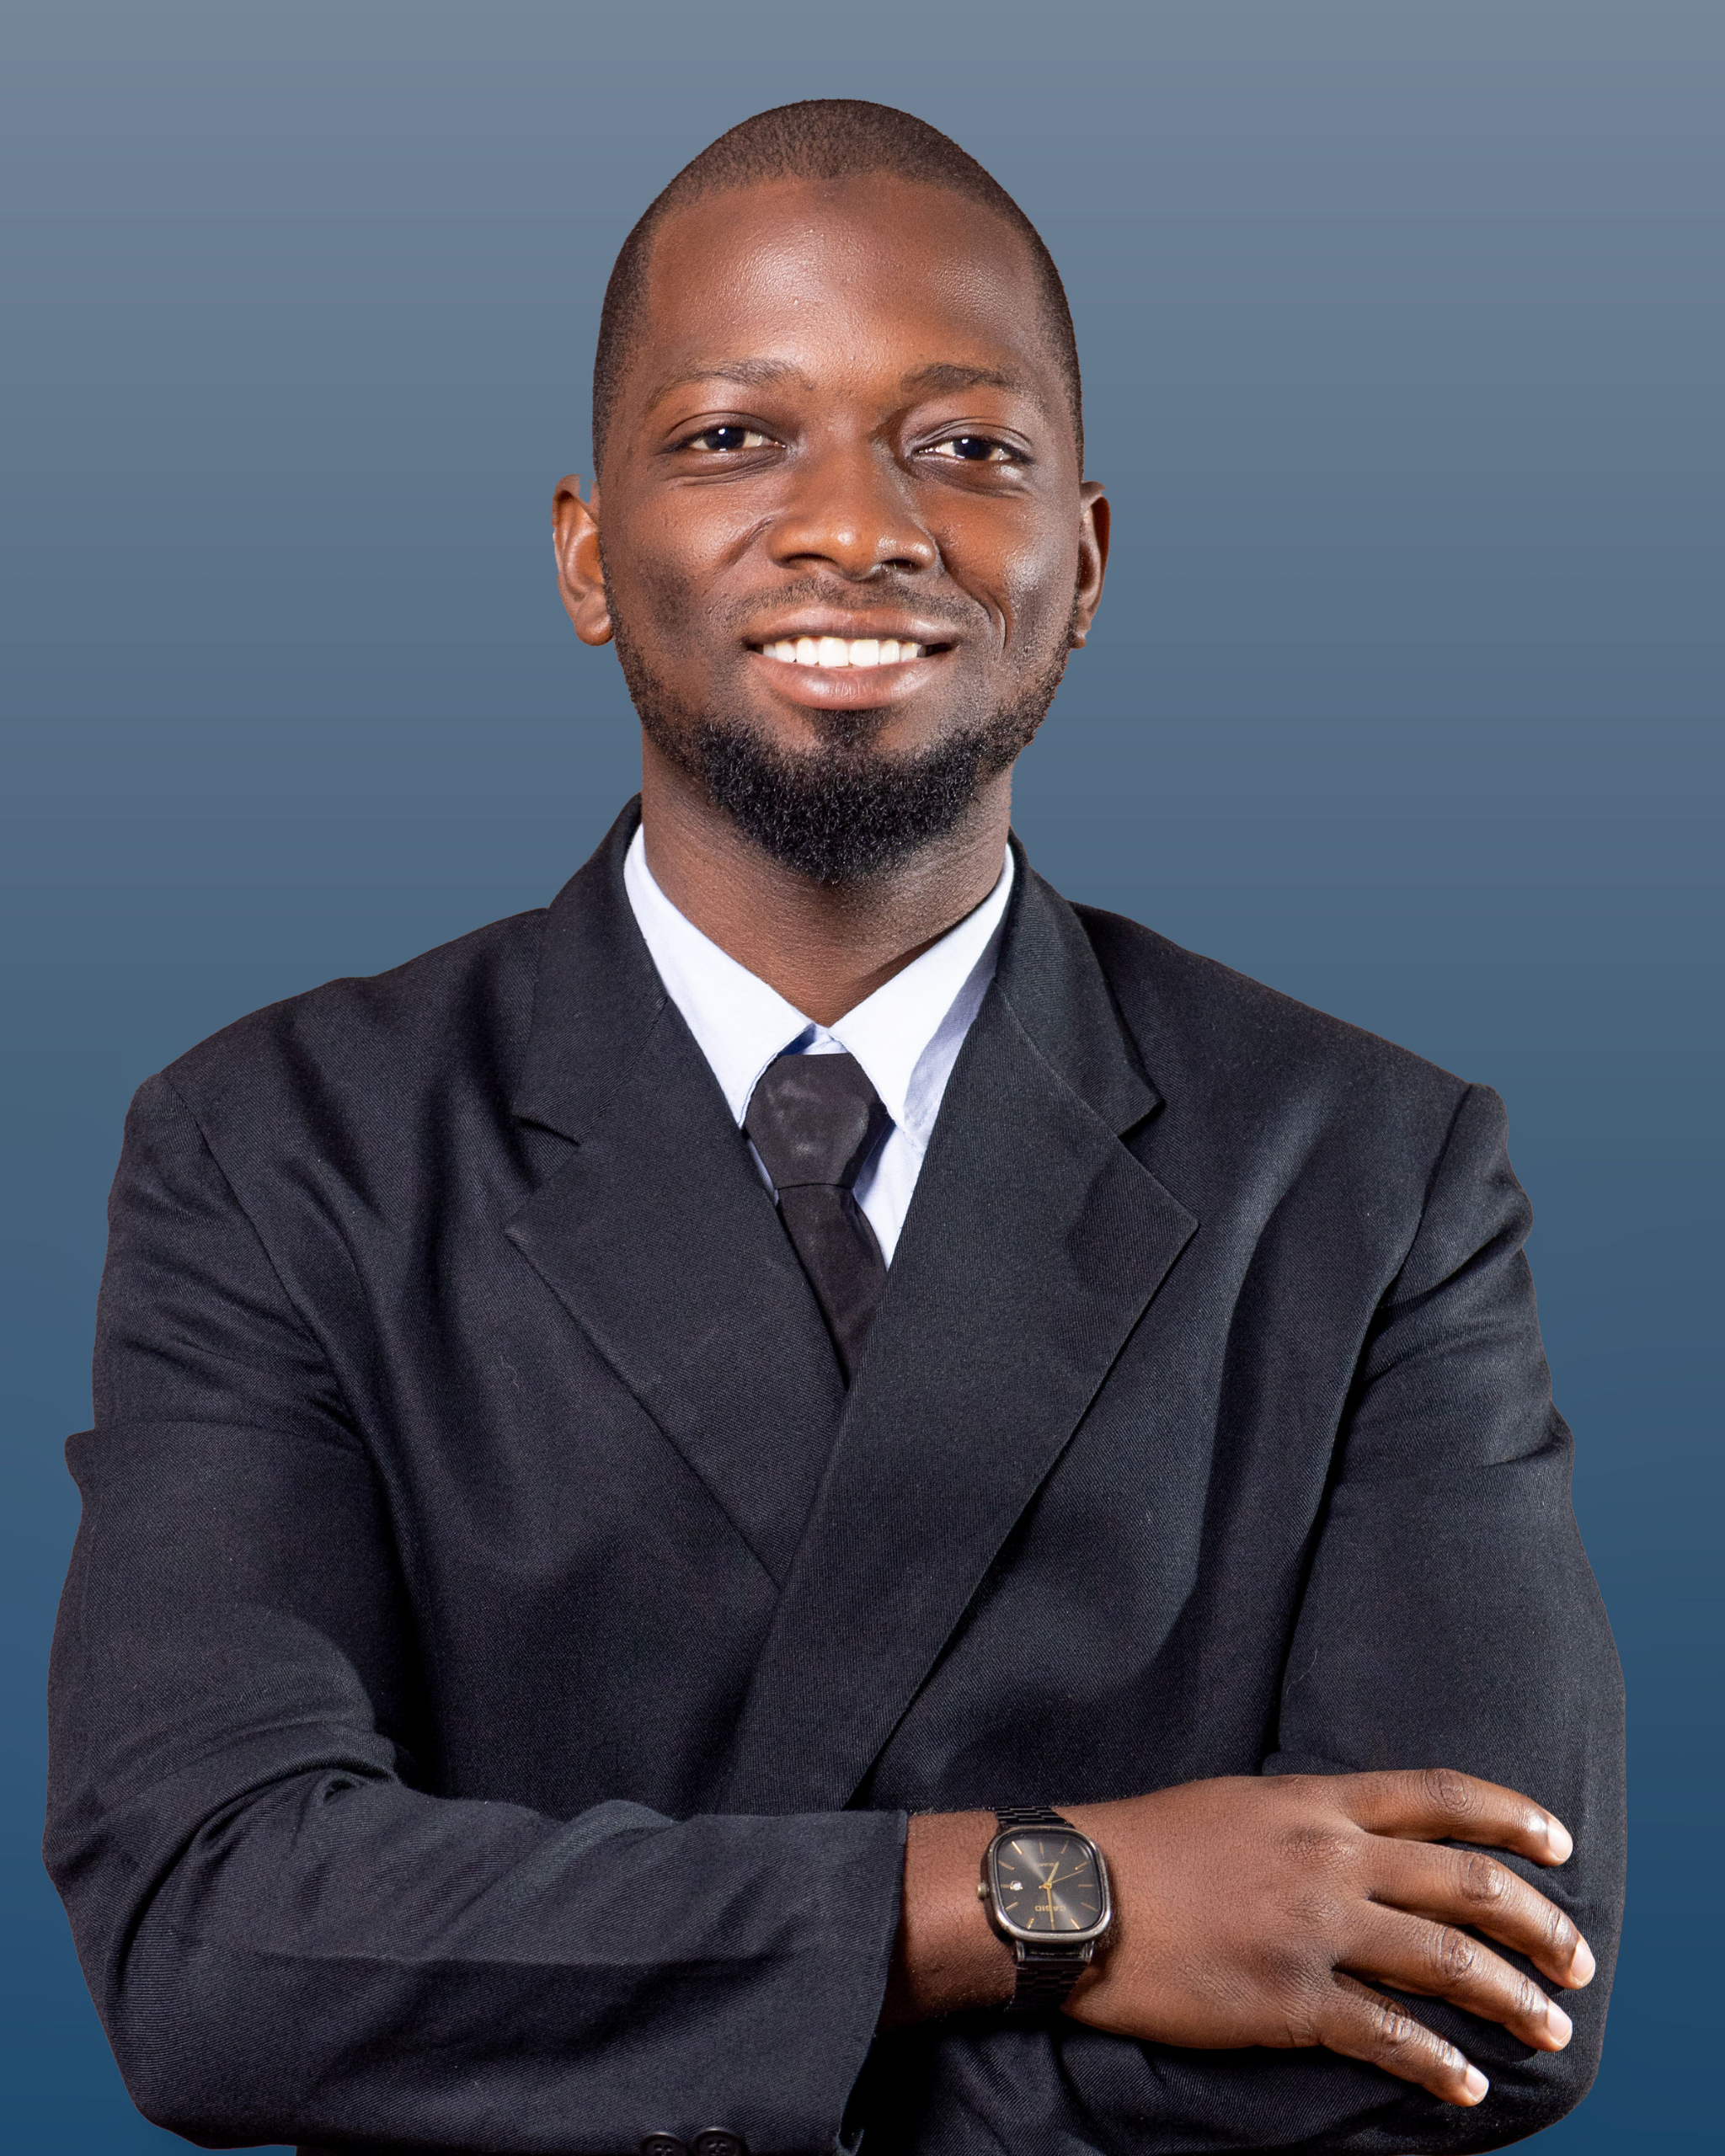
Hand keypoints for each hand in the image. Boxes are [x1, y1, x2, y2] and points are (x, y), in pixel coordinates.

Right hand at [1059, 1769, 1593, 2108]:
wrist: (1072, 1891)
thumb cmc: (1144, 1845)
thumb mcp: (1237, 1803)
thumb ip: (1307, 1818)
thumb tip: (1358, 1842)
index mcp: (1315, 1802)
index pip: (1439, 1796)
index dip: (1511, 1816)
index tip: (1558, 1842)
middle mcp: (1328, 1857)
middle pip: (1467, 1883)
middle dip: (1538, 1923)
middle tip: (1576, 1959)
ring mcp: (1313, 1929)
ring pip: (1446, 1961)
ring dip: (1513, 1998)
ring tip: (1550, 2028)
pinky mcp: (1289, 2000)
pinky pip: (1387, 2035)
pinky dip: (1438, 2064)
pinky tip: (1466, 2085)